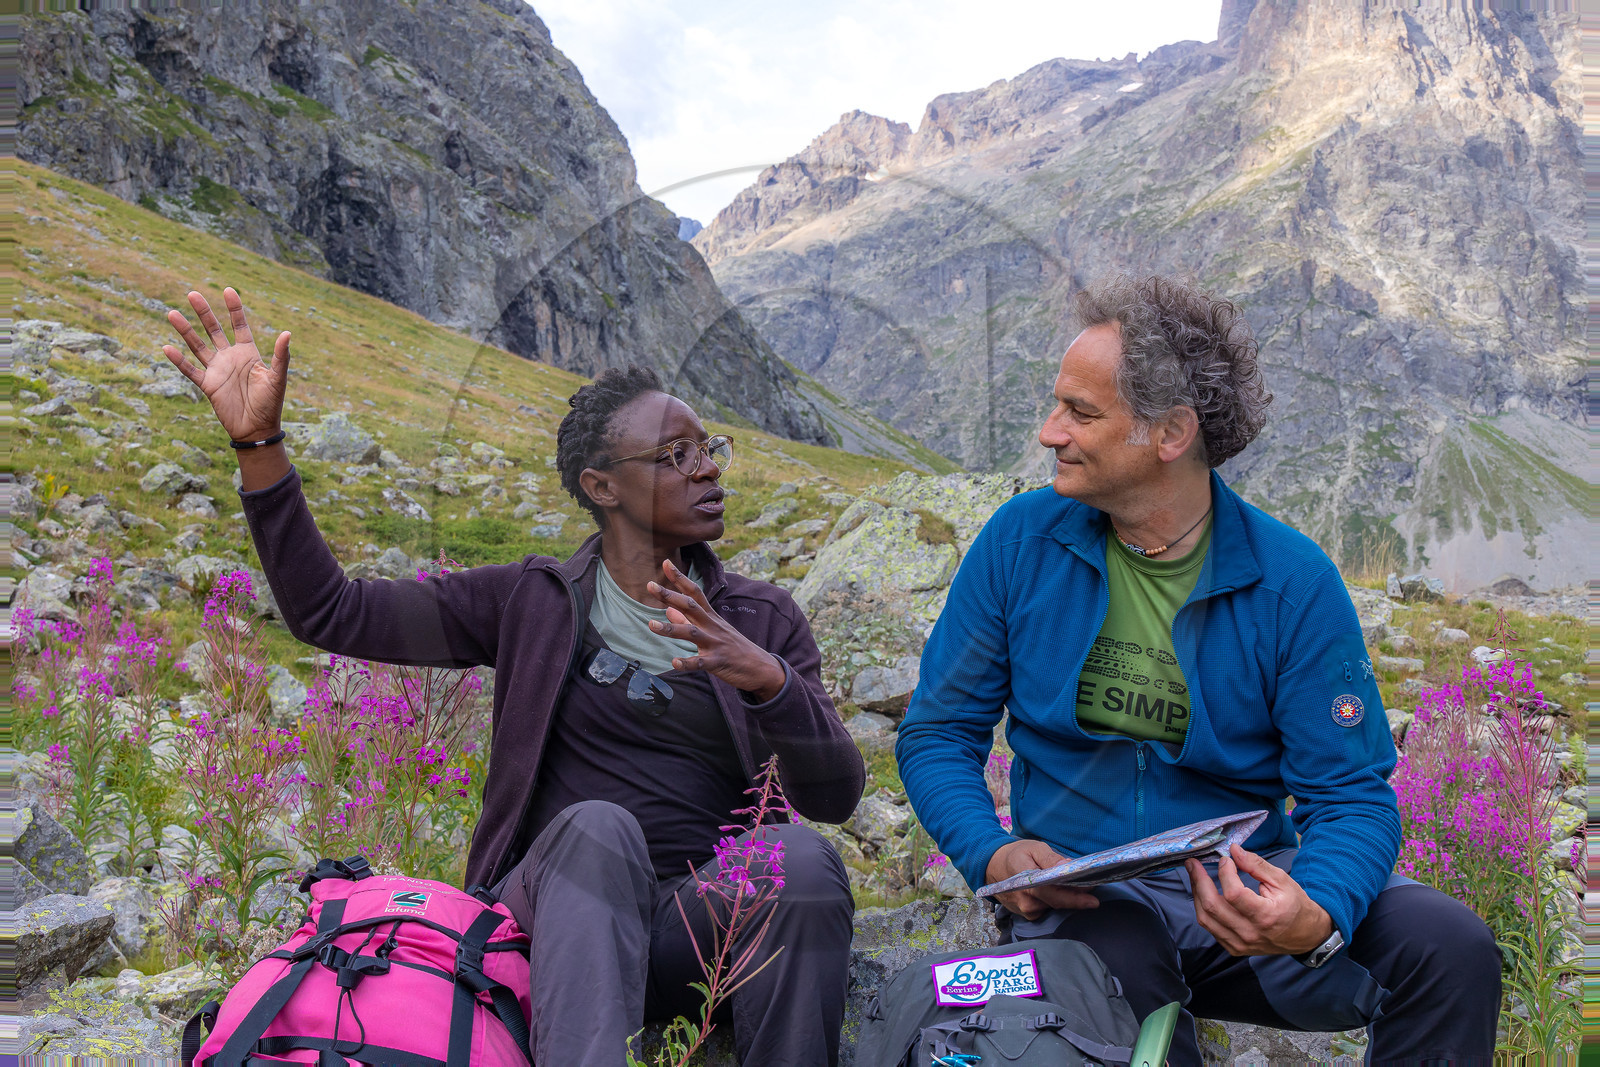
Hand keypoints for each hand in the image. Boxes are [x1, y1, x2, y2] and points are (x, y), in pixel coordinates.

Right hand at [163, 288, 289, 441]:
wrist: (257, 428)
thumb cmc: (271, 404)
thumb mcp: (277, 378)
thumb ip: (280, 356)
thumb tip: (287, 333)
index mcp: (248, 353)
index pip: (239, 326)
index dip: (234, 309)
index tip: (228, 290)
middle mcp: (230, 358)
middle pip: (214, 330)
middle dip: (204, 313)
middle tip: (192, 293)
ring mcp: (217, 370)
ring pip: (197, 346)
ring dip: (185, 331)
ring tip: (172, 313)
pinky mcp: (207, 385)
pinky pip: (190, 370)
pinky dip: (179, 360)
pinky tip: (167, 348)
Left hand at [647, 559, 786, 700]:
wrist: (761, 668)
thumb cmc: (734, 648)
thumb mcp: (713, 631)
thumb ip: (687, 621)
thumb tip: (667, 610)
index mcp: (710, 617)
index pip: (694, 592)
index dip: (680, 578)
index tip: (666, 563)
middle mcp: (712, 626)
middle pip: (690, 606)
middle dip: (670, 595)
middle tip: (650, 585)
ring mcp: (715, 643)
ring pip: (691, 633)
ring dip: (671, 629)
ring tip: (650, 625)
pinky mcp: (718, 662)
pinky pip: (700, 662)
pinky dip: (687, 662)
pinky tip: (674, 662)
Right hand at [985, 839, 1099, 920]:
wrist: (990, 866)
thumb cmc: (1014, 854)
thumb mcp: (1033, 848)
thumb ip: (1051, 859)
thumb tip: (1068, 867)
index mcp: (1028, 884)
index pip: (1055, 896)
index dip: (1076, 899)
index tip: (1093, 900)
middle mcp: (1027, 902)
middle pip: (1058, 903)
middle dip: (1076, 897)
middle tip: (1091, 887)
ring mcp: (1026, 911)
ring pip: (1054, 908)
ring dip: (1066, 899)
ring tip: (1076, 887)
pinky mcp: (1027, 915)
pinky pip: (1047, 910)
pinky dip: (1055, 901)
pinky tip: (1058, 891)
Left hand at [1185, 844, 1332, 955]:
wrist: (1306, 936)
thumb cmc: (1296, 906)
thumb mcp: (1282, 880)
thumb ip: (1256, 865)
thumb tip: (1234, 851)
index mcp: (1265, 916)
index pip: (1233, 894)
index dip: (1225, 873)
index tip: (1226, 860)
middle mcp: (1250, 933)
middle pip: (1213, 907)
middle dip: (1198, 881)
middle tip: (1193, 863)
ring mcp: (1241, 944)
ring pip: (1206, 919)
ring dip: (1197, 894)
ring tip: (1194, 875)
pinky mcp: (1235, 948)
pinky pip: (1210, 928)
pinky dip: (1203, 909)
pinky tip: (1204, 894)